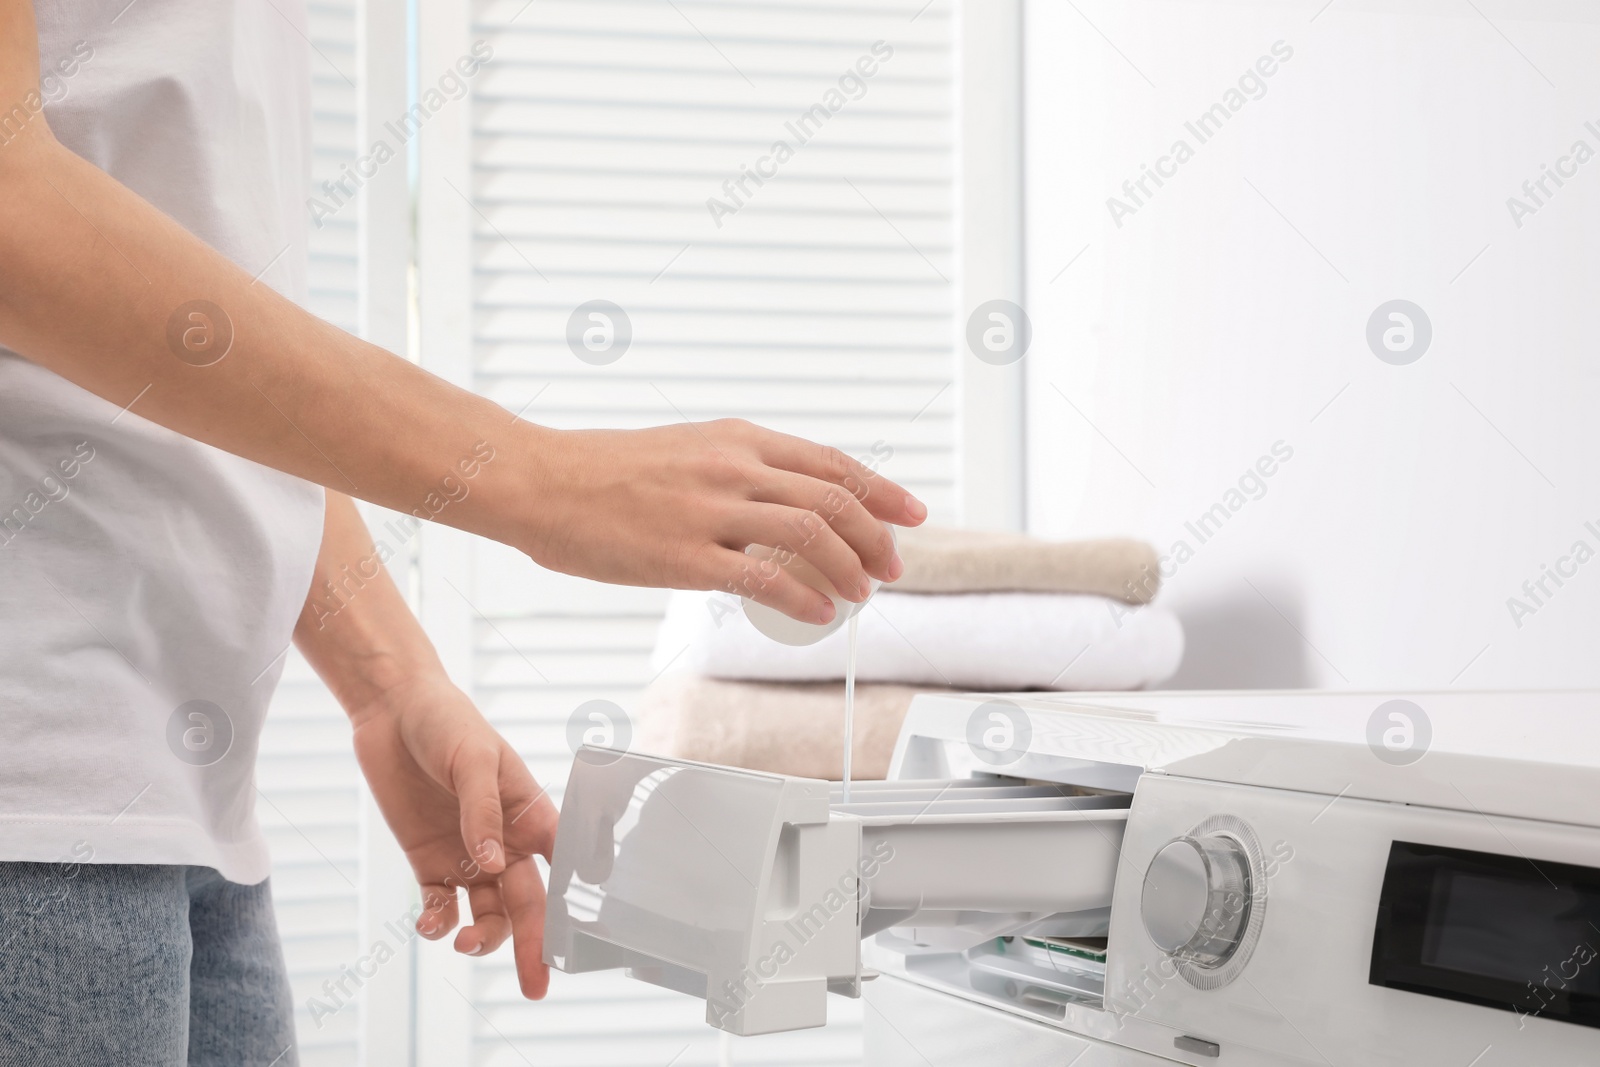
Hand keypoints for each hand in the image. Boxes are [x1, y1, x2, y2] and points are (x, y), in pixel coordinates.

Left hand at [348, 673, 557, 998]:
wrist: (391, 711)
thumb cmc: (447, 722)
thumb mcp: (473, 758)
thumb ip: (483, 812)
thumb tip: (493, 864)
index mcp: (533, 814)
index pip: (566, 865)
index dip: (577, 902)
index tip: (581, 938)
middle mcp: (508, 843)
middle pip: (529, 903)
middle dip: (535, 945)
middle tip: (537, 985)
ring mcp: (469, 856)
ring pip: (488, 914)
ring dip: (484, 937)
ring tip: (466, 943)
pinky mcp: (430, 863)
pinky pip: (441, 906)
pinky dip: (437, 923)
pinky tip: (430, 924)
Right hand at [523, 419, 926, 622]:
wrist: (542, 482)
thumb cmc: (605, 472)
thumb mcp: (686, 448)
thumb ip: (736, 468)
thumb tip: (780, 499)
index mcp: (737, 438)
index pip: (831, 463)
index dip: (881, 491)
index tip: (911, 514)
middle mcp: (733, 466)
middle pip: (834, 500)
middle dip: (876, 538)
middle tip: (891, 567)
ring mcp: (710, 511)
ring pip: (810, 537)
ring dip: (849, 570)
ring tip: (860, 595)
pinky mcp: (684, 555)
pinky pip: (764, 579)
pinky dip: (803, 599)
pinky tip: (817, 613)